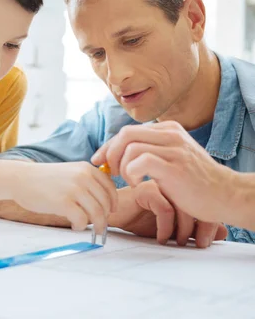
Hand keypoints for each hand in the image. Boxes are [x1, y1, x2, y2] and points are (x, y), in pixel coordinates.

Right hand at [13, 161, 117, 233]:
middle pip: (105, 203)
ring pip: (97, 213)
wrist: (20, 179)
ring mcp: (74, 189)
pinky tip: (74, 226)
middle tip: (100, 226)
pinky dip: (81, 226)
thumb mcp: (69, 171)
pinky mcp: (64, 202)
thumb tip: (103, 201)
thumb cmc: (43, 178)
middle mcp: (83, 177)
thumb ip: (86, 180)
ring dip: (96, 225)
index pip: (110, 187)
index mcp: (86, 168)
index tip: (110, 211)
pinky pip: (82, 220)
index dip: (112, 202)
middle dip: (105, 217)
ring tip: (90, 229)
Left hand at [92, 121, 232, 223]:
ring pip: (130, 147)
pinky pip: (140, 161)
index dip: (108, 146)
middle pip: (125, 134)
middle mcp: (170, 134)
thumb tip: (117, 154)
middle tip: (110, 172)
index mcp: (168, 130)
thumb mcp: (172, 158)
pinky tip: (138, 185)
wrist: (225, 195)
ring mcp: (174, 148)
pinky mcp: (174, 166)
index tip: (99, 160)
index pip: (127, 131)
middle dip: (110, 153)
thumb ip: (150, 151)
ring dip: (122, 167)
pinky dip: (131, 173)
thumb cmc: (195, 182)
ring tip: (130, 181)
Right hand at [111, 180, 226, 247]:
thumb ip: (194, 228)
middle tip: (199, 243)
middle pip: (197, 202)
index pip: (202, 200)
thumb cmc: (136, 219)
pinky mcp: (146, 190)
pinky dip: (166, 228)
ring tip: (179, 242)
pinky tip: (161, 238)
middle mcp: (170, 182)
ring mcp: (158, 184)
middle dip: (202, 227)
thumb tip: (224, 232)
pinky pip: (166, 210)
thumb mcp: (171, 227)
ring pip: (184, 206)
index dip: (208, 222)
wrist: (110, 216)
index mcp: (178, 186)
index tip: (204, 241)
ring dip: (184, 230)